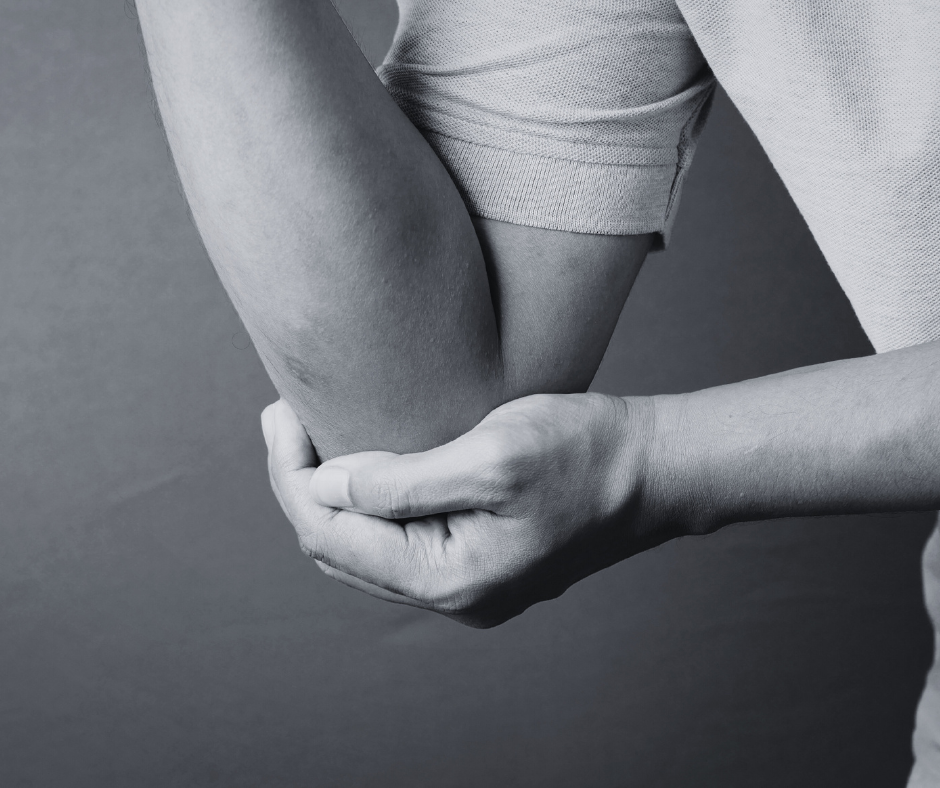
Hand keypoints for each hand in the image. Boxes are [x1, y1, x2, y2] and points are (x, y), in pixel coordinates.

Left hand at [262, 393, 674, 626]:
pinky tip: (364, 462)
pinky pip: (398, 541)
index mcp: (447, 577)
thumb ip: (402, 481)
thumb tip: (327, 483)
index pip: (330, 532)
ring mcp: (466, 582)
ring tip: (312, 435)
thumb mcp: (492, 457)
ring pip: (366, 547)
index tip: (280, 414)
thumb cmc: (586, 454)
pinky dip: (369, 503)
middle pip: (340, 545)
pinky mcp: (479, 560)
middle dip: (302, 483)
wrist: (654, 470)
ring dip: (333, 495)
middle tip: (285, 417)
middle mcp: (451, 594)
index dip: (292, 474)